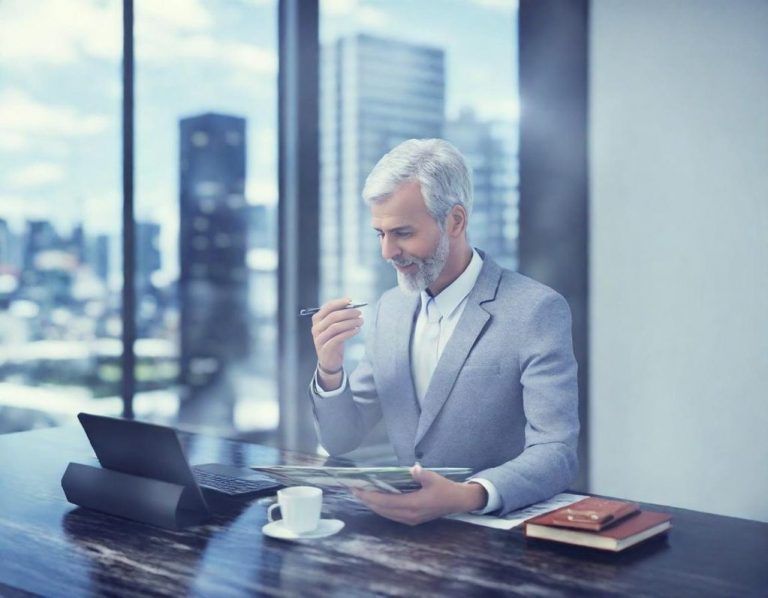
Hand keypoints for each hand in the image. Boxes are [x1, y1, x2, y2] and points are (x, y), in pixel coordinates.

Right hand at [311, 298, 363, 389]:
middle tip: (360, 313)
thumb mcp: (335, 327)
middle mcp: (316, 328)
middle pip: (333, 316)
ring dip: (350, 322)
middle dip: (348, 313)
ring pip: (336, 327)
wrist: (329, 361)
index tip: (351, 301)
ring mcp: (319, 338)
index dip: (340, 303)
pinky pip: (338, 338)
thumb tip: (353, 305)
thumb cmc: (334, 340)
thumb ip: (340, 317)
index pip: (328, 307)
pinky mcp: (325, 348)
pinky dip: (349, 332)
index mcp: (317, 319)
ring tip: (361, 321)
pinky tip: (357, 330)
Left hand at [352, 464, 487, 525]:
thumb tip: (413, 468)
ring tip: (361, 495)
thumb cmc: (445, 488)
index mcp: (414, 505)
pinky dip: (381, 508)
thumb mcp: (435, 478)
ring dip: (372, 505)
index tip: (358, 490)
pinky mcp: (411, 519)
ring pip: (385, 513)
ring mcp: (410, 519)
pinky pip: (391, 515)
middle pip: (382, 509)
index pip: (386, 502)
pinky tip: (375, 501)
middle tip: (353, 490)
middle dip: (367, 500)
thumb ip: (422, 474)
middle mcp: (409, 515)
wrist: (457, 502)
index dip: (371, 496)